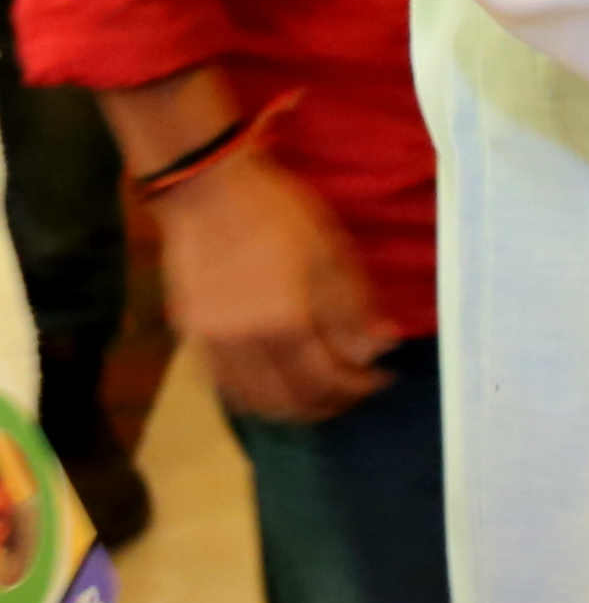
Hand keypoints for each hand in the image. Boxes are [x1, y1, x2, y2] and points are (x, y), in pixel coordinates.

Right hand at [157, 148, 389, 422]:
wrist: (207, 193)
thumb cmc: (279, 214)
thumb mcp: (331, 253)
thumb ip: (354, 310)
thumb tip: (381, 349)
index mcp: (287, 321)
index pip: (329, 378)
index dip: (360, 386)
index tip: (382, 379)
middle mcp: (247, 345)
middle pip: (293, 400)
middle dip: (330, 403)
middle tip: (354, 391)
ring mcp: (213, 346)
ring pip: (255, 402)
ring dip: (292, 408)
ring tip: (320, 397)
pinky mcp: (191, 339)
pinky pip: (225, 388)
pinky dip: (255, 398)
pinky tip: (275, 387)